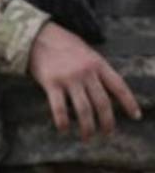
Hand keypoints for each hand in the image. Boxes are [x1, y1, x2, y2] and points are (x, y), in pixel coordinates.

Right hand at [28, 22, 140, 139]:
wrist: (37, 35)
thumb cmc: (63, 44)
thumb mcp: (87, 52)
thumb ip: (97, 69)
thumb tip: (107, 90)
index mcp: (98, 64)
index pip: (119, 87)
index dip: (129, 103)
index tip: (135, 116)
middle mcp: (86, 72)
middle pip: (102, 103)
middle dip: (107, 122)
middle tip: (107, 133)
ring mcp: (69, 78)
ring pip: (84, 109)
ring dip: (87, 127)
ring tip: (88, 137)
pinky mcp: (51, 83)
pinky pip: (59, 107)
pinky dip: (63, 122)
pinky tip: (64, 130)